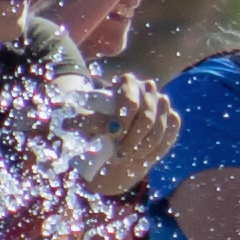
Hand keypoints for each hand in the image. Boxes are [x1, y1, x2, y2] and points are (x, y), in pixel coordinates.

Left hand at [79, 72, 180, 197]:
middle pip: (146, 118)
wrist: (116, 128)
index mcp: (126, 82)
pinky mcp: (171, 118)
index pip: (130, 103)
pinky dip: (156, 148)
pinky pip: (170, 134)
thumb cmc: (97, 122)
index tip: (112, 138)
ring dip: (143, 147)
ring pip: (159, 128)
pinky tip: (142, 157)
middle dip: (132, 140)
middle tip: (119, 154)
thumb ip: (80, 122)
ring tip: (128, 157)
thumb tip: (67, 125)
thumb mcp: (86, 120)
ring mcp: (162, 102)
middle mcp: (147, 88)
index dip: (122, 124)